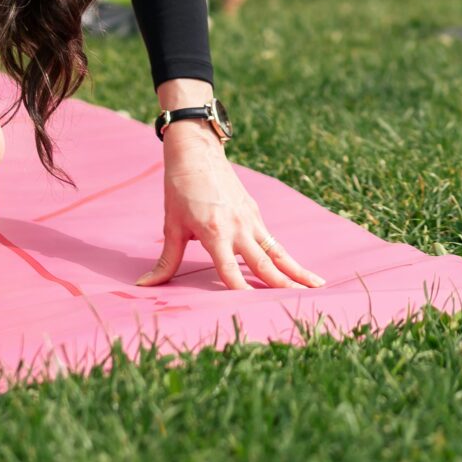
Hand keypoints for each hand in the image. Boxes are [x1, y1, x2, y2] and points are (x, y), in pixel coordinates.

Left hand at [139, 125, 323, 290]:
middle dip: (282, 284)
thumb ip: (166, 261)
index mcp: (215, 232)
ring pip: (277, 251)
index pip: (229, 270)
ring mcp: (250, 219)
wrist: (197, 152)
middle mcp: (238, 227)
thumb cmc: (180, 189)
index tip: (252, 309)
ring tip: (317, 284)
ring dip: (296, 269)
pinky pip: (273, 240)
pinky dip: (286, 255)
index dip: (239, 291)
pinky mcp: (255, 212)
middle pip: (263, 263)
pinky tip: (298, 269)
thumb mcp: (172, 226)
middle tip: (299, 301)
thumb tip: (144, 286)